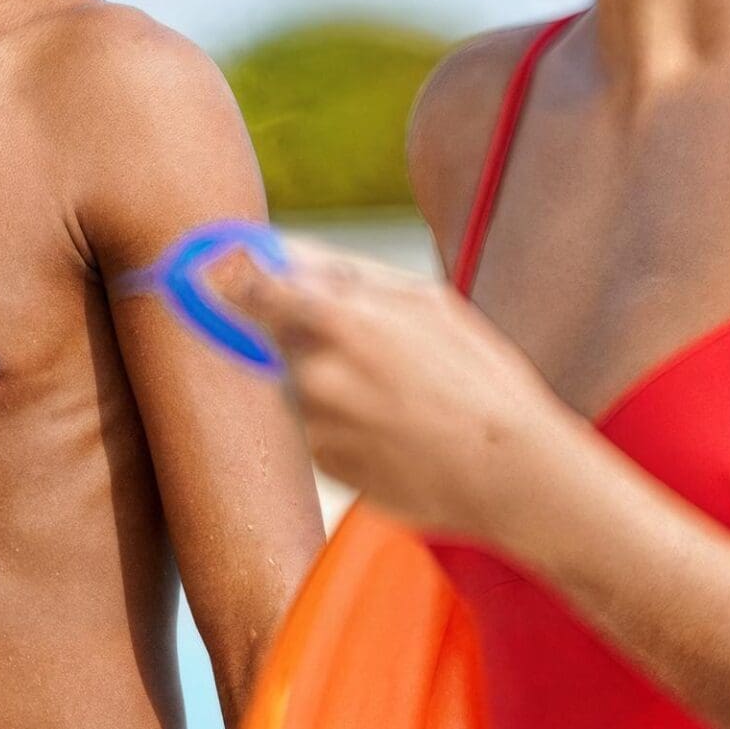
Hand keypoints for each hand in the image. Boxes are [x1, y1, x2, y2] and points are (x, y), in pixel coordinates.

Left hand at [210, 238, 586, 542]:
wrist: (509, 473)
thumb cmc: (478, 378)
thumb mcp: (426, 302)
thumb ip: (348, 275)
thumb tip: (286, 255)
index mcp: (338, 322)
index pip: (254, 290)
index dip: (235, 277)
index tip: (221, 270)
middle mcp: (314, 374)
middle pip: (279, 336)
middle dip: (310, 332)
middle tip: (376, 349)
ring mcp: (316, 423)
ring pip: (301, 383)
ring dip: (332, 379)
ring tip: (400, 393)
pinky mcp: (324, 463)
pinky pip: (320, 426)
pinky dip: (346, 421)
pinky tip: (398, 427)